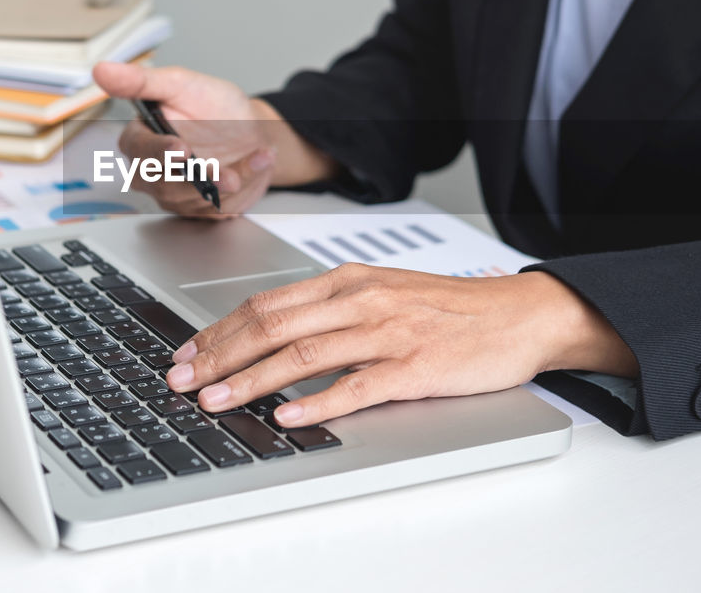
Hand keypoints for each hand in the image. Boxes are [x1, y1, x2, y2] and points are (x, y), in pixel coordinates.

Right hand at [92, 62, 336, 217]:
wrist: (250, 129)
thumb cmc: (212, 106)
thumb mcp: (181, 84)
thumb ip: (143, 81)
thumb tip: (101, 70)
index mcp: (141, 138)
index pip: (138, 150)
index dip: (158, 152)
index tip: (181, 149)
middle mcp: (153, 171)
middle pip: (164, 183)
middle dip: (197, 179)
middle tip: (224, 173)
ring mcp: (177, 194)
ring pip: (195, 198)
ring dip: (230, 179)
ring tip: (258, 156)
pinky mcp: (202, 208)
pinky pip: (221, 204)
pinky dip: (248, 181)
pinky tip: (262, 159)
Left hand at [164, 264, 638, 426]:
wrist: (518, 314)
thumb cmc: (449, 308)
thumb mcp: (382, 292)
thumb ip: (331, 311)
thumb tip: (272, 336)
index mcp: (348, 281)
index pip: (266, 304)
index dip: (218, 331)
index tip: (186, 354)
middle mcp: (360, 301)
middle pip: (272, 326)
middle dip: (219, 356)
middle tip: (182, 381)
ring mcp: (386, 333)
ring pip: (303, 355)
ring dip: (252, 380)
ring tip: (216, 400)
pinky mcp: (414, 368)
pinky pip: (356, 386)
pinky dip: (317, 404)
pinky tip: (289, 418)